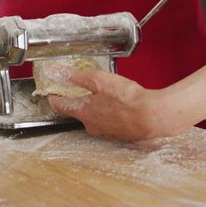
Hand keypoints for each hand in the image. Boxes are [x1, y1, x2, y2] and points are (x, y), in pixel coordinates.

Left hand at [45, 66, 189, 140]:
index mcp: (83, 112)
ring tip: (105, 95)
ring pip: (94, 118)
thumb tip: (56, 72)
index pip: (59, 106)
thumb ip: (76, 77)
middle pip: (77, 112)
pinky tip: (119, 106)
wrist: (153, 116)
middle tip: (83, 89)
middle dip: (78, 101)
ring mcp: (106, 132)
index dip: (54, 96)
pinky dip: (110, 114)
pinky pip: (109, 123)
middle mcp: (91, 126)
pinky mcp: (120, 134)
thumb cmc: (128, 99)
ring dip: (96, 107)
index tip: (52, 90)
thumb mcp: (99, 81)